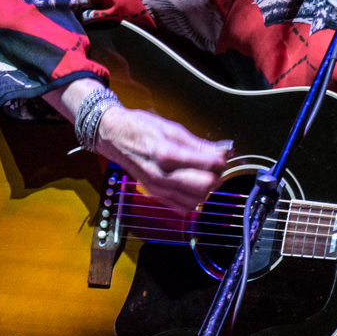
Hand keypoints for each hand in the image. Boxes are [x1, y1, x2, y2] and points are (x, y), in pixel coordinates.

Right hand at [95, 103, 231, 213]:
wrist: (113, 137)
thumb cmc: (140, 128)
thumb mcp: (171, 128)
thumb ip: (198, 143)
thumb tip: (223, 150)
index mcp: (167, 154)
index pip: (208, 165)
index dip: (221, 159)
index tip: (221, 153)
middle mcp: (162, 175)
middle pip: (205, 186)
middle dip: (216, 176)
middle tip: (214, 165)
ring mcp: (158, 188)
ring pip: (196, 200)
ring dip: (206, 189)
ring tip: (203, 174)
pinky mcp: (155, 195)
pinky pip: (183, 207)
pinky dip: (193, 199)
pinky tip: (191, 185)